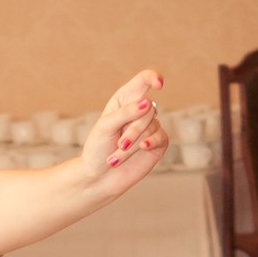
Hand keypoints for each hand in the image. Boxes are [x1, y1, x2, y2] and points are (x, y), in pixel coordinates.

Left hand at [80, 69, 167, 191]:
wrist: (97, 178)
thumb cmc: (97, 150)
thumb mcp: (105, 127)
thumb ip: (125, 113)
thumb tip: (147, 102)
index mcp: (124, 101)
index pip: (143, 81)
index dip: (153, 78)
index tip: (159, 84)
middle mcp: (139, 111)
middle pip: (147, 109)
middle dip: (133, 130)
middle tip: (119, 145)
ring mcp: (150, 127)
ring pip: (152, 126)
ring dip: (133, 144)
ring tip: (116, 158)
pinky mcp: (158, 143)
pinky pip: (160, 138)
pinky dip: (150, 143)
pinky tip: (142, 148)